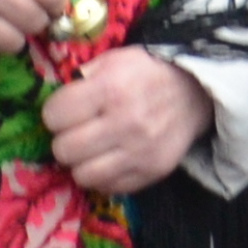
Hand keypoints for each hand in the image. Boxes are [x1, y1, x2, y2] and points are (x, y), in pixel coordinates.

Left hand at [44, 48, 207, 195]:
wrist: (194, 92)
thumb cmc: (146, 73)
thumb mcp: (114, 60)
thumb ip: (82, 78)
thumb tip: (56, 103)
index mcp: (111, 89)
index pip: (55, 115)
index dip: (54, 113)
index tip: (63, 112)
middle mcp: (125, 123)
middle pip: (64, 149)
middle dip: (63, 140)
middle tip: (74, 133)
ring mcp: (140, 152)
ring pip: (82, 175)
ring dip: (80, 163)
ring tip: (88, 151)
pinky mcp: (151, 172)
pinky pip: (108, 187)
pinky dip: (101, 177)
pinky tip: (107, 160)